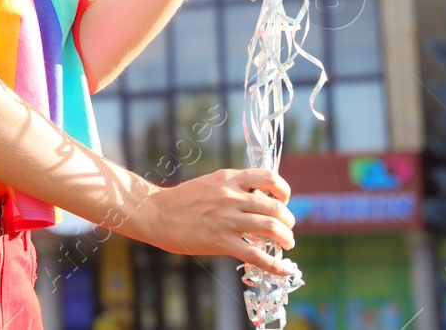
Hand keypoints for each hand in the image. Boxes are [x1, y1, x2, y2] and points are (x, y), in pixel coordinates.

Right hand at [129, 168, 297, 276]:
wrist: (157, 214)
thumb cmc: (183, 200)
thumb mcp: (210, 183)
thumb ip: (234, 187)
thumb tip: (261, 198)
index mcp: (228, 179)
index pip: (269, 178)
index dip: (284, 191)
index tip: (283, 201)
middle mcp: (231, 196)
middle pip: (275, 207)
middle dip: (288, 221)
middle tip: (287, 230)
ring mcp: (226, 219)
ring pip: (271, 228)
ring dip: (286, 238)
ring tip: (287, 244)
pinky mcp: (221, 241)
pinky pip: (256, 254)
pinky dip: (275, 264)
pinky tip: (283, 269)